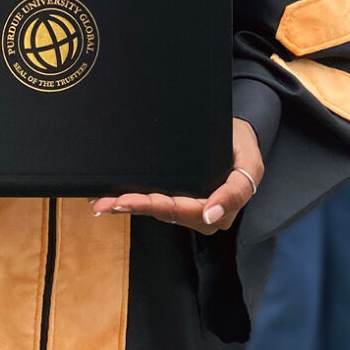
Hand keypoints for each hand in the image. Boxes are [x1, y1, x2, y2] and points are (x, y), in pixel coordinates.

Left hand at [90, 118, 263, 234]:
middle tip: (107, 202)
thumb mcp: (250, 164)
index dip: (159, 207)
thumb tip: (211, 214)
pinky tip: (109, 198)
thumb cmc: (242, 146)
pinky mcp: (177, 198)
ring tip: (100, 202)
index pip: (184, 210)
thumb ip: (236, 190)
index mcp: (220, 209)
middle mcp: (201, 214)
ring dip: (128, 206)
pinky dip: (132, 200)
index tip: (134, 203)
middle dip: (135, 207)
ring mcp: (188, 208)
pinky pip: (155, 202)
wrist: (237, 135)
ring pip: (156, 209)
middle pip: (165, 212)